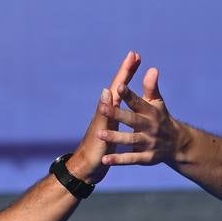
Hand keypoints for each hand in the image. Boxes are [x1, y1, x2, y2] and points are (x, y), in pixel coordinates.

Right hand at [68, 51, 143, 182]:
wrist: (86, 165)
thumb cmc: (100, 145)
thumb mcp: (109, 125)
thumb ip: (113, 108)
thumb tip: (114, 89)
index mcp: (110, 110)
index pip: (120, 87)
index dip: (127, 72)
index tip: (135, 55)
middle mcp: (105, 114)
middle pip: (115, 90)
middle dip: (124, 74)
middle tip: (132, 56)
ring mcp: (101, 125)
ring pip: (108, 107)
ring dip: (113, 94)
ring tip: (118, 81)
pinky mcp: (99, 140)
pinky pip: (102, 128)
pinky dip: (104, 120)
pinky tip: (105, 108)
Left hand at [98, 65, 187, 166]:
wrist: (177, 144)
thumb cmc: (161, 118)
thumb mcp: (157, 103)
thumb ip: (151, 87)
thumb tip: (152, 69)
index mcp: (151, 112)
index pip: (138, 102)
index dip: (129, 94)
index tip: (119, 86)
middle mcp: (150, 127)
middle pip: (132, 120)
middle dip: (117, 114)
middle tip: (102, 108)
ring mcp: (148, 142)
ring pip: (130, 139)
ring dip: (115, 137)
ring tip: (100, 133)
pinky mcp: (146, 157)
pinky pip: (131, 158)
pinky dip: (119, 160)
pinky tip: (105, 159)